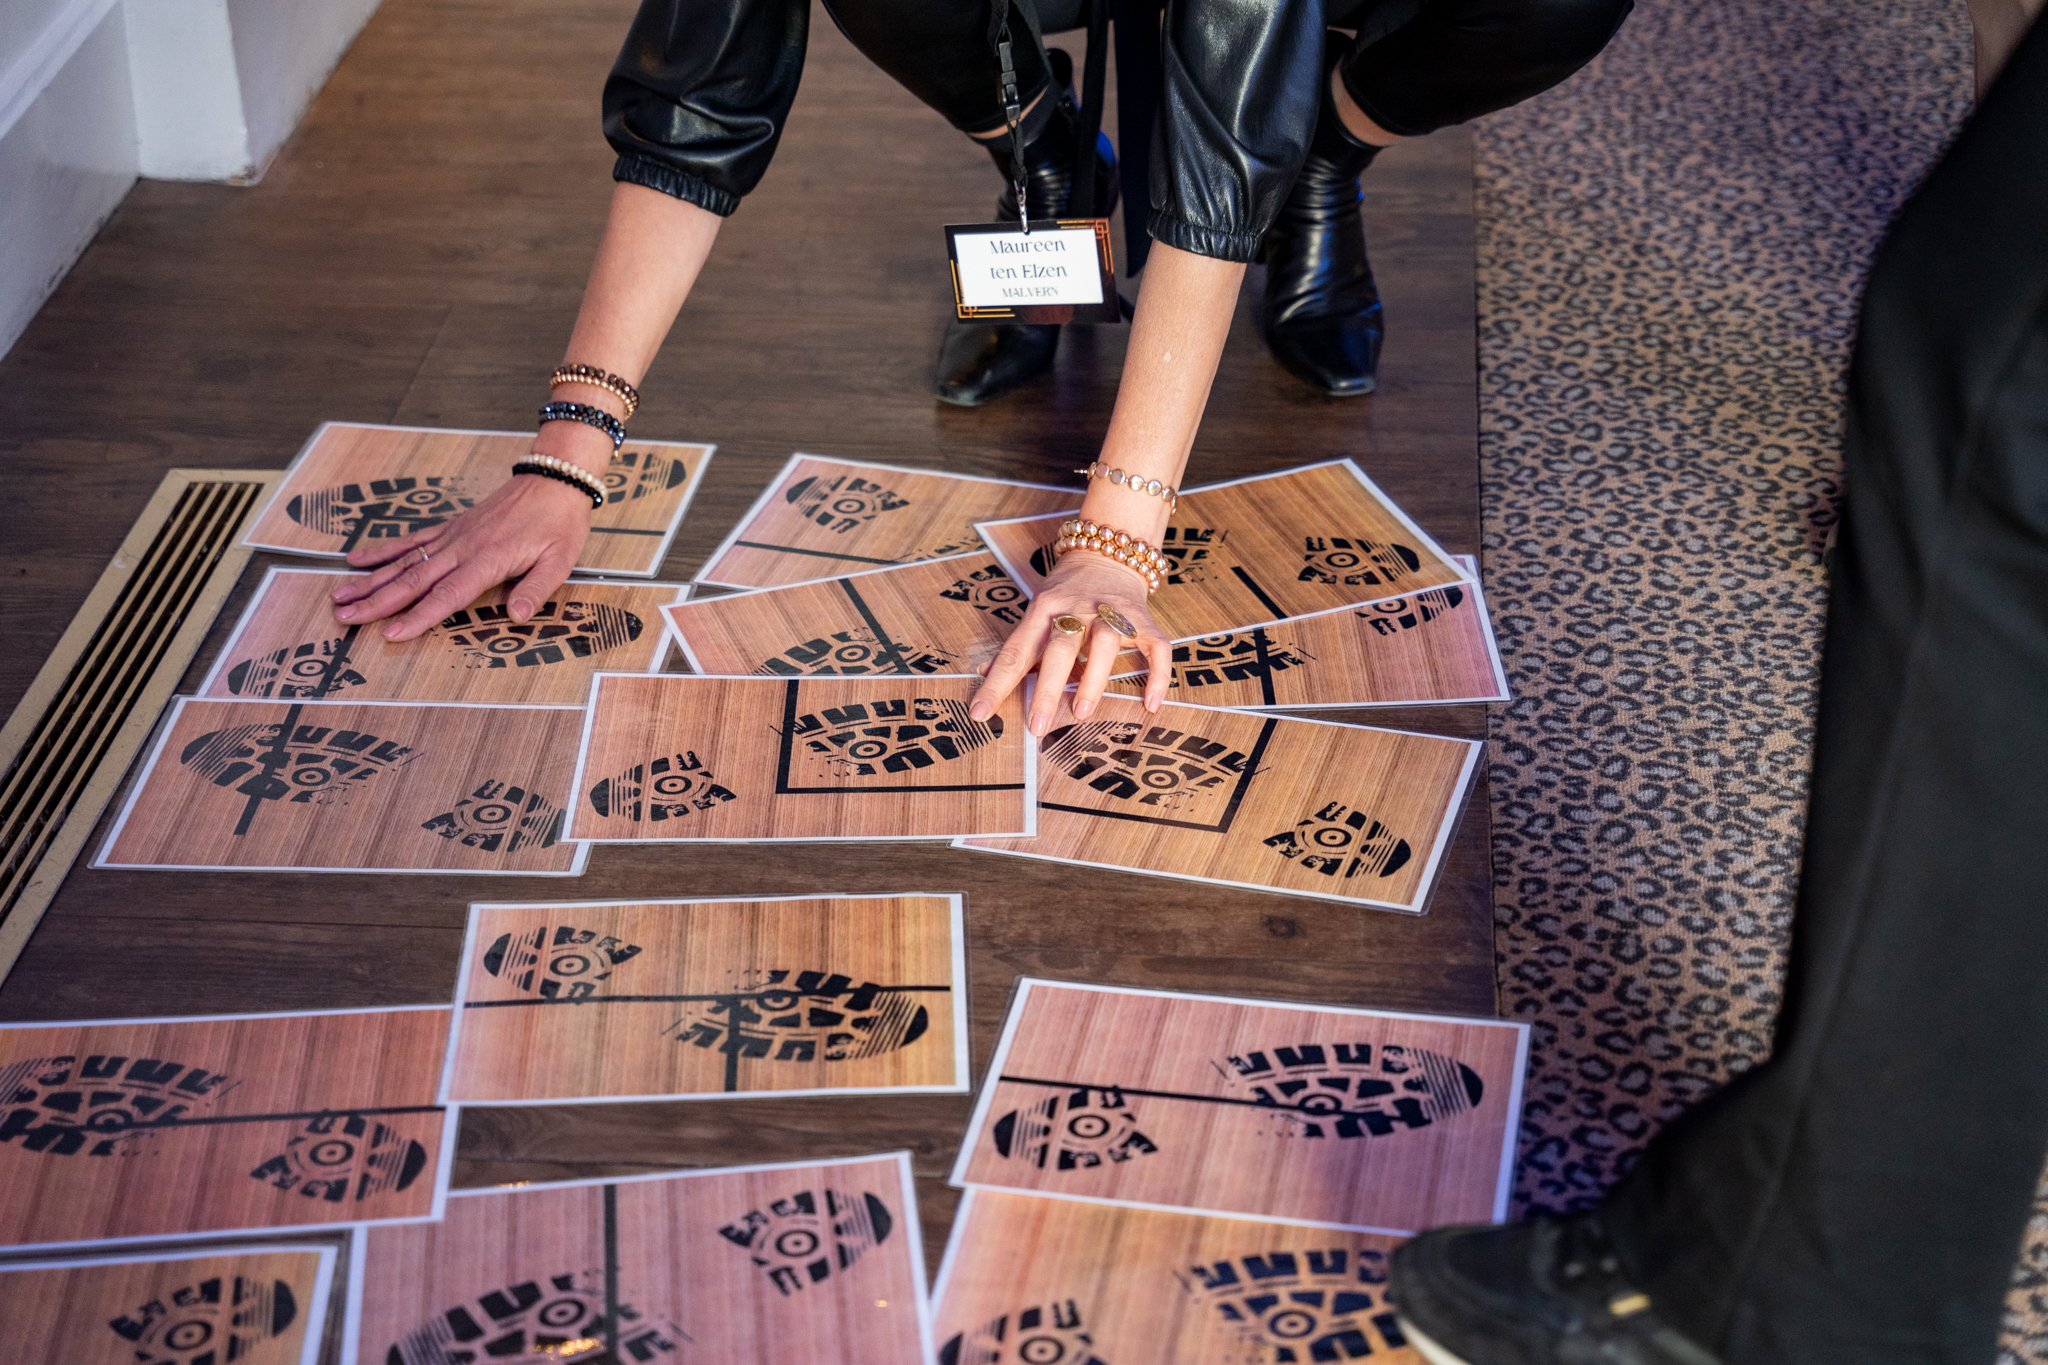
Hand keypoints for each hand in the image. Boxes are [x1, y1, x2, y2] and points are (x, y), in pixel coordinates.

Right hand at [330, 474, 593, 638]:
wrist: (554, 479)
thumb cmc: (559, 523)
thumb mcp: (560, 560)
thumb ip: (536, 590)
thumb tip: (515, 617)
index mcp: (487, 560)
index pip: (446, 595)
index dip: (418, 616)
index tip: (390, 634)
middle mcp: (462, 548)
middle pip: (412, 580)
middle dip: (376, 602)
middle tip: (344, 618)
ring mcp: (452, 536)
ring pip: (404, 561)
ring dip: (370, 581)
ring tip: (339, 597)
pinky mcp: (451, 526)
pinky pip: (411, 540)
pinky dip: (383, 551)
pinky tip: (357, 560)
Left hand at [970, 551, 1173, 735]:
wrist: (1107, 553)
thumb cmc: (1066, 592)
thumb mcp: (1036, 610)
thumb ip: (1018, 645)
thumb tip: (984, 673)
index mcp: (1044, 610)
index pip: (1016, 650)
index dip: (996, 683)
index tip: (979, 713)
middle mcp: (1077, 609)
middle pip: (1061, 647)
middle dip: (1047, 687)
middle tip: (1037, 724)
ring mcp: (1112, 612)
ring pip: (1106, 644)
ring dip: (1094, 679)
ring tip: (1081, 712)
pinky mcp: (1143, 618)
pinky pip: (1156, 646)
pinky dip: (1157, 675)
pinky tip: (1150, 704)